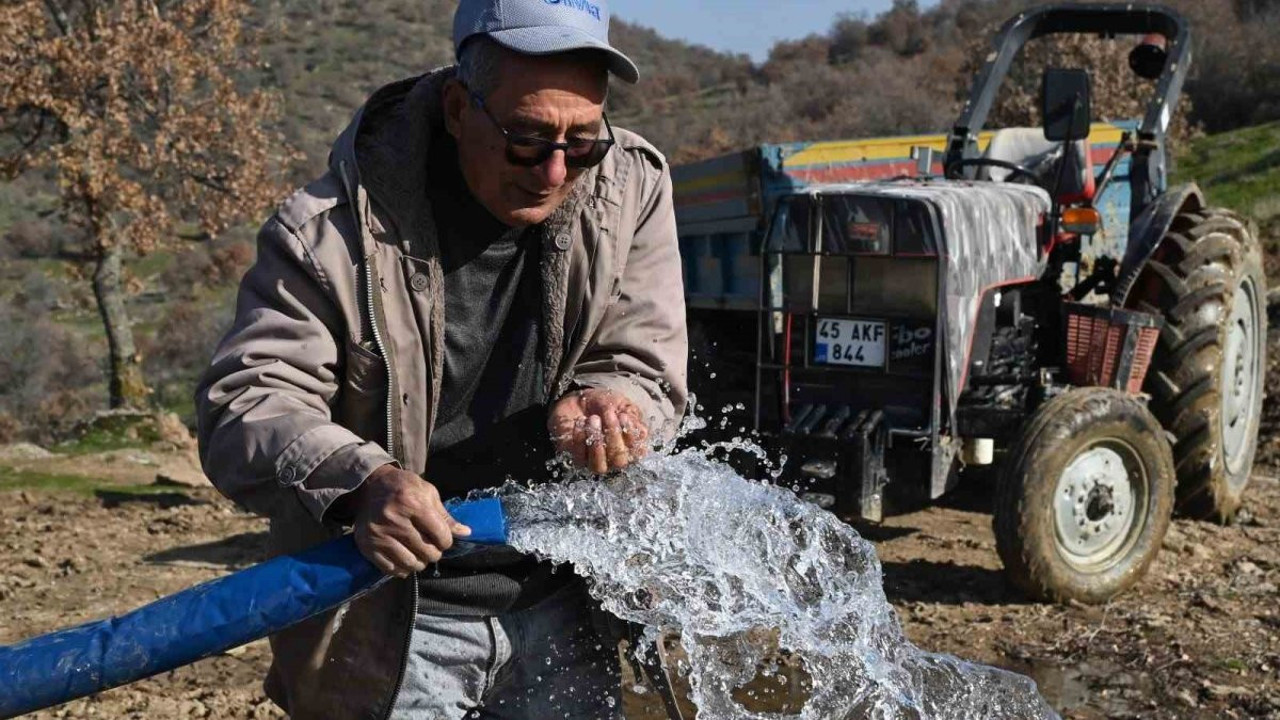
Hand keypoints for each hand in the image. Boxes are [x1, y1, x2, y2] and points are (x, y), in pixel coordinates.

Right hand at [351, 464, 470, 577]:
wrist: (370, 487)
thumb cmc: (403, 487)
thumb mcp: (427, 493)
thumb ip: (445, 516)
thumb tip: (466, 533)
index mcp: (412, 503)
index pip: (440, 535)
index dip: (447, 541)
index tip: (443, 539)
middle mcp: (394, 520)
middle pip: (427, 552)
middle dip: (435, 552)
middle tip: (432, 547)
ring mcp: (378, 535)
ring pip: (411, 564)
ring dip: (420, 563)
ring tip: (420, 554)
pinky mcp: (367, 546)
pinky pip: (391, 569)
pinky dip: (403, 569)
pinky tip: (405, 558)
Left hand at [549, 388, 649, 473]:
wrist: (578, 399)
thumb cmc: (603, 403)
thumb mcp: (619, 403)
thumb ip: (630, 415)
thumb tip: (637, 428)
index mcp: (631, 446)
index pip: (639, 450)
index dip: (631, 435)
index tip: (623, 415)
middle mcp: (615, 458)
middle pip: (619, 461)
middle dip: (614, 436)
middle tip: (608, 414)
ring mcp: (596, 461)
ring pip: (599, 466)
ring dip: (597, 443)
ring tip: (593, 419)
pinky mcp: (578, 459)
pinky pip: (579, 458)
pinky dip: (580, 439)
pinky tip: (580, 421)